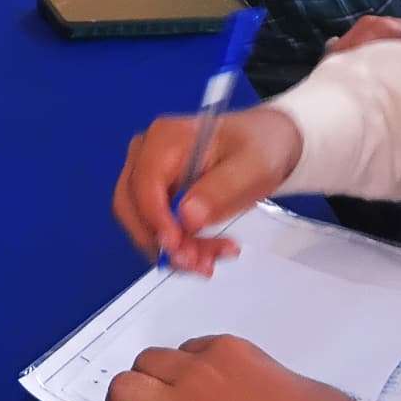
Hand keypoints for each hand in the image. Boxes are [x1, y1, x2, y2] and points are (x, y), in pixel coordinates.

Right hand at [111, 106, 301, 274]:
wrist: (266, 143)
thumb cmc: (259, 147)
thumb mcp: (251, 167)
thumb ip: (219, 191)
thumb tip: (185, 218)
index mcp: (165, 137)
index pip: (145, 185)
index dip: (156, 221)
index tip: (179, 248)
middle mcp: (146, 153)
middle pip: (134, 206)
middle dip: (163, 242)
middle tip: (199, 263)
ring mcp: (148, 173)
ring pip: (142, 223)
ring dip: (172, 250)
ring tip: (210, 261)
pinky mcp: (155, 193)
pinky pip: (155, 227)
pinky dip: (177, 246)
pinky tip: (206, 253)